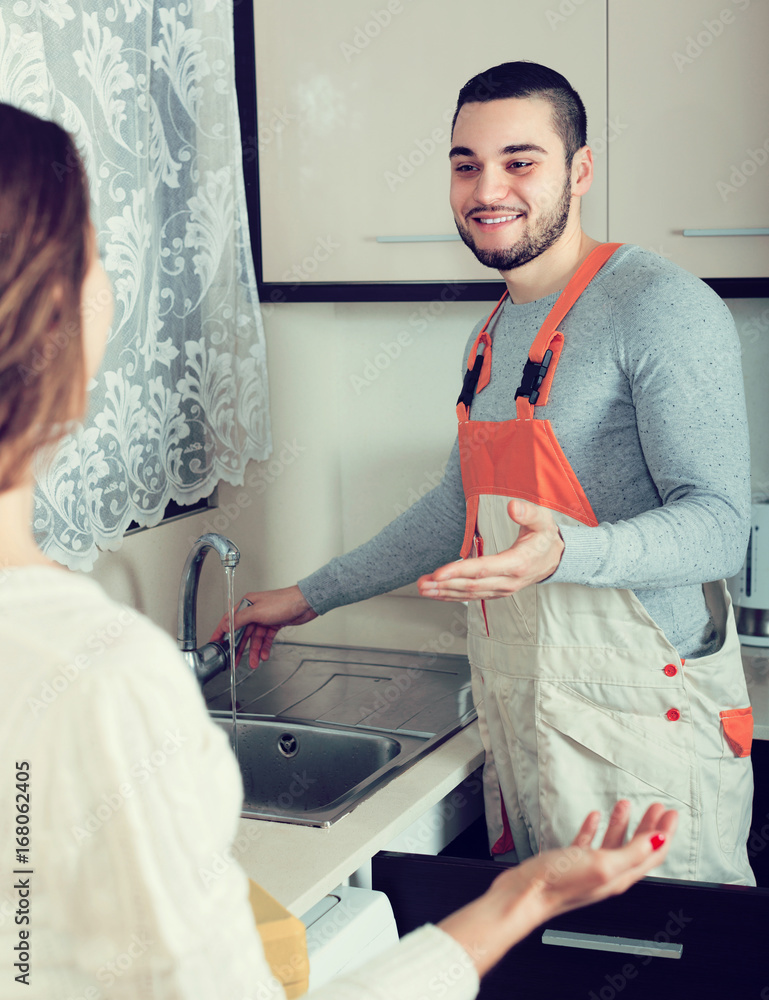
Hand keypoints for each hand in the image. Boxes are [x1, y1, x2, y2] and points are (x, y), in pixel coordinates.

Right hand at [210, 585, 317, 667]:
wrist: (305, 603)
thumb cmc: (284, 602)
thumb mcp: (257, 611)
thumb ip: (239, 619)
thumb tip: (226, 625)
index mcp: (247, 604)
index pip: (230, 620)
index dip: (221, 632)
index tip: (215, 642)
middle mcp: (254, 611)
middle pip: (243, 633)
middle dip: (239, 648)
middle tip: (234, 660)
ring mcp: (265, 618)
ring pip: (255, 638)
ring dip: (255, 651)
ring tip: (254, 662)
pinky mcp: (274, 624)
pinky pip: (266, 639)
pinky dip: (265, 648)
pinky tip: (265, 655)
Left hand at [417, 499, 563, 600]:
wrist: (554, 558)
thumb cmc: (545, 537)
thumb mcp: (542, 520)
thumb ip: (528, 513)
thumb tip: (512, 506)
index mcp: (518, 563)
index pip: (484, 569)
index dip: (460, 571)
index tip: (439, 572)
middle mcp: (509, 581)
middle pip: (472, 586)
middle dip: (444, 585)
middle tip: (422, 583)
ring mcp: (502, 589)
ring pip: (469, 594)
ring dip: (444, 592)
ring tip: (423, 588)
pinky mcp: (496, 591)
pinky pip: (472, 596)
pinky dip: (453, 595)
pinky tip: (437, 593)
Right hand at [438, 801, 677, 978]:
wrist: (525, 895)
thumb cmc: (559, 883)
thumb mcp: (602, 864)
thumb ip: (632, 852)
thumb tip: (659, 840)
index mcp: (620, 876)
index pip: (652, 853)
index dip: (664, 832)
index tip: (671, 813)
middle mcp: (608, 874)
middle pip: (637, 847)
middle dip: (649, 826)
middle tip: (656, 807)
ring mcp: (588, 869)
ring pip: (613, 843)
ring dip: (623, 823)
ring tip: (626, 805)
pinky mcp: (569, 863)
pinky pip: (588, 843)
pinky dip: (595, 828)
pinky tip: (594, 817)